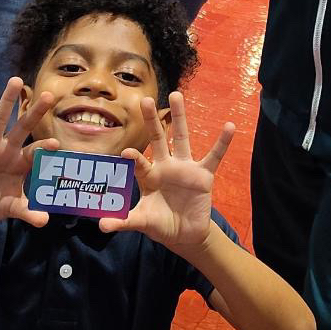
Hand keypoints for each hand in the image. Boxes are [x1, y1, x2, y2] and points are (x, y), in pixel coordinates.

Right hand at [0, 78, 58, 229]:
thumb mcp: (10, 208)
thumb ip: (26, 212)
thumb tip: (44, 220)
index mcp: (20, 163)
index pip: (35, 152)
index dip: (44, 148)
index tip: (57, 144)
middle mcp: (6, 150)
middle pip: (23, 128)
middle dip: (35, 113)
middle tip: (50, 95)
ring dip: (7, 102)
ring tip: (15, 81)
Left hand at [100, 92, 234, 251]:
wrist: (185, 235)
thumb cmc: (160, 224)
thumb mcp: (142, 222)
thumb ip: (124, 222)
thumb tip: (101, 226)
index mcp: (149, 177)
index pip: (140, 163)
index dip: (134, 158)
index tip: (127, 152)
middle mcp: (165, 167)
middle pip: (157, 139)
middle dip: (152, 120)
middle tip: (144, 100)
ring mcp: (185, 168)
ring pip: (182, 138)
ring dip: (179, 116)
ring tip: (176, 94)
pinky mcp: (203, 174)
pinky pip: (214, 155)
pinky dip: (222, 142)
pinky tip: (229, 126)